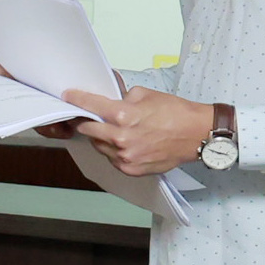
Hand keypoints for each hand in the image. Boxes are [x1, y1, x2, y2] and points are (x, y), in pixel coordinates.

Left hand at [76, 85, 218, 176]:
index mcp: (123, 116)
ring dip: (101, 137)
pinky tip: (125, 143)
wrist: (195, 134)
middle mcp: (121, 138)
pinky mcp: (131, 169)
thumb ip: (122, 99)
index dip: (76, 99)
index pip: (90, 105)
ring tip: (116, 130)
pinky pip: (112, 159)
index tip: (68, 96)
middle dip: (87, 121)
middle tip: (90, 116)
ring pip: (99, 146)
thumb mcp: (145, 94)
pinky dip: (113, 150)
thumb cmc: (175, 113)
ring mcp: (125, 157)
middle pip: (88, 129)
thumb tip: (109, 101)